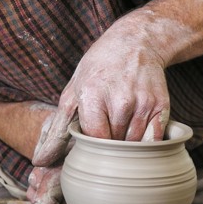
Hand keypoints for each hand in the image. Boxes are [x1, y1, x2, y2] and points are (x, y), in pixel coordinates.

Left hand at [32, 11, 169, 166]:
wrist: (136, 43)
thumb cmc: (99, 69)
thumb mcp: (72, 92)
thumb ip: (57, 130)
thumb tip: (41, 160)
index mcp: (93, 96)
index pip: (94, 140)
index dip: (93, 142)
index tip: (94, 131)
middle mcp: (120, 101)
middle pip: (114, 144)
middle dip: (109, 140)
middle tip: (109, 120)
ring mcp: (143, 104)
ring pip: (133, 144)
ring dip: (126, 140)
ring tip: (122, 119)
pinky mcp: (161, 106)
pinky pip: (153, 138)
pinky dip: (144, 138)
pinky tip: (138, 121)